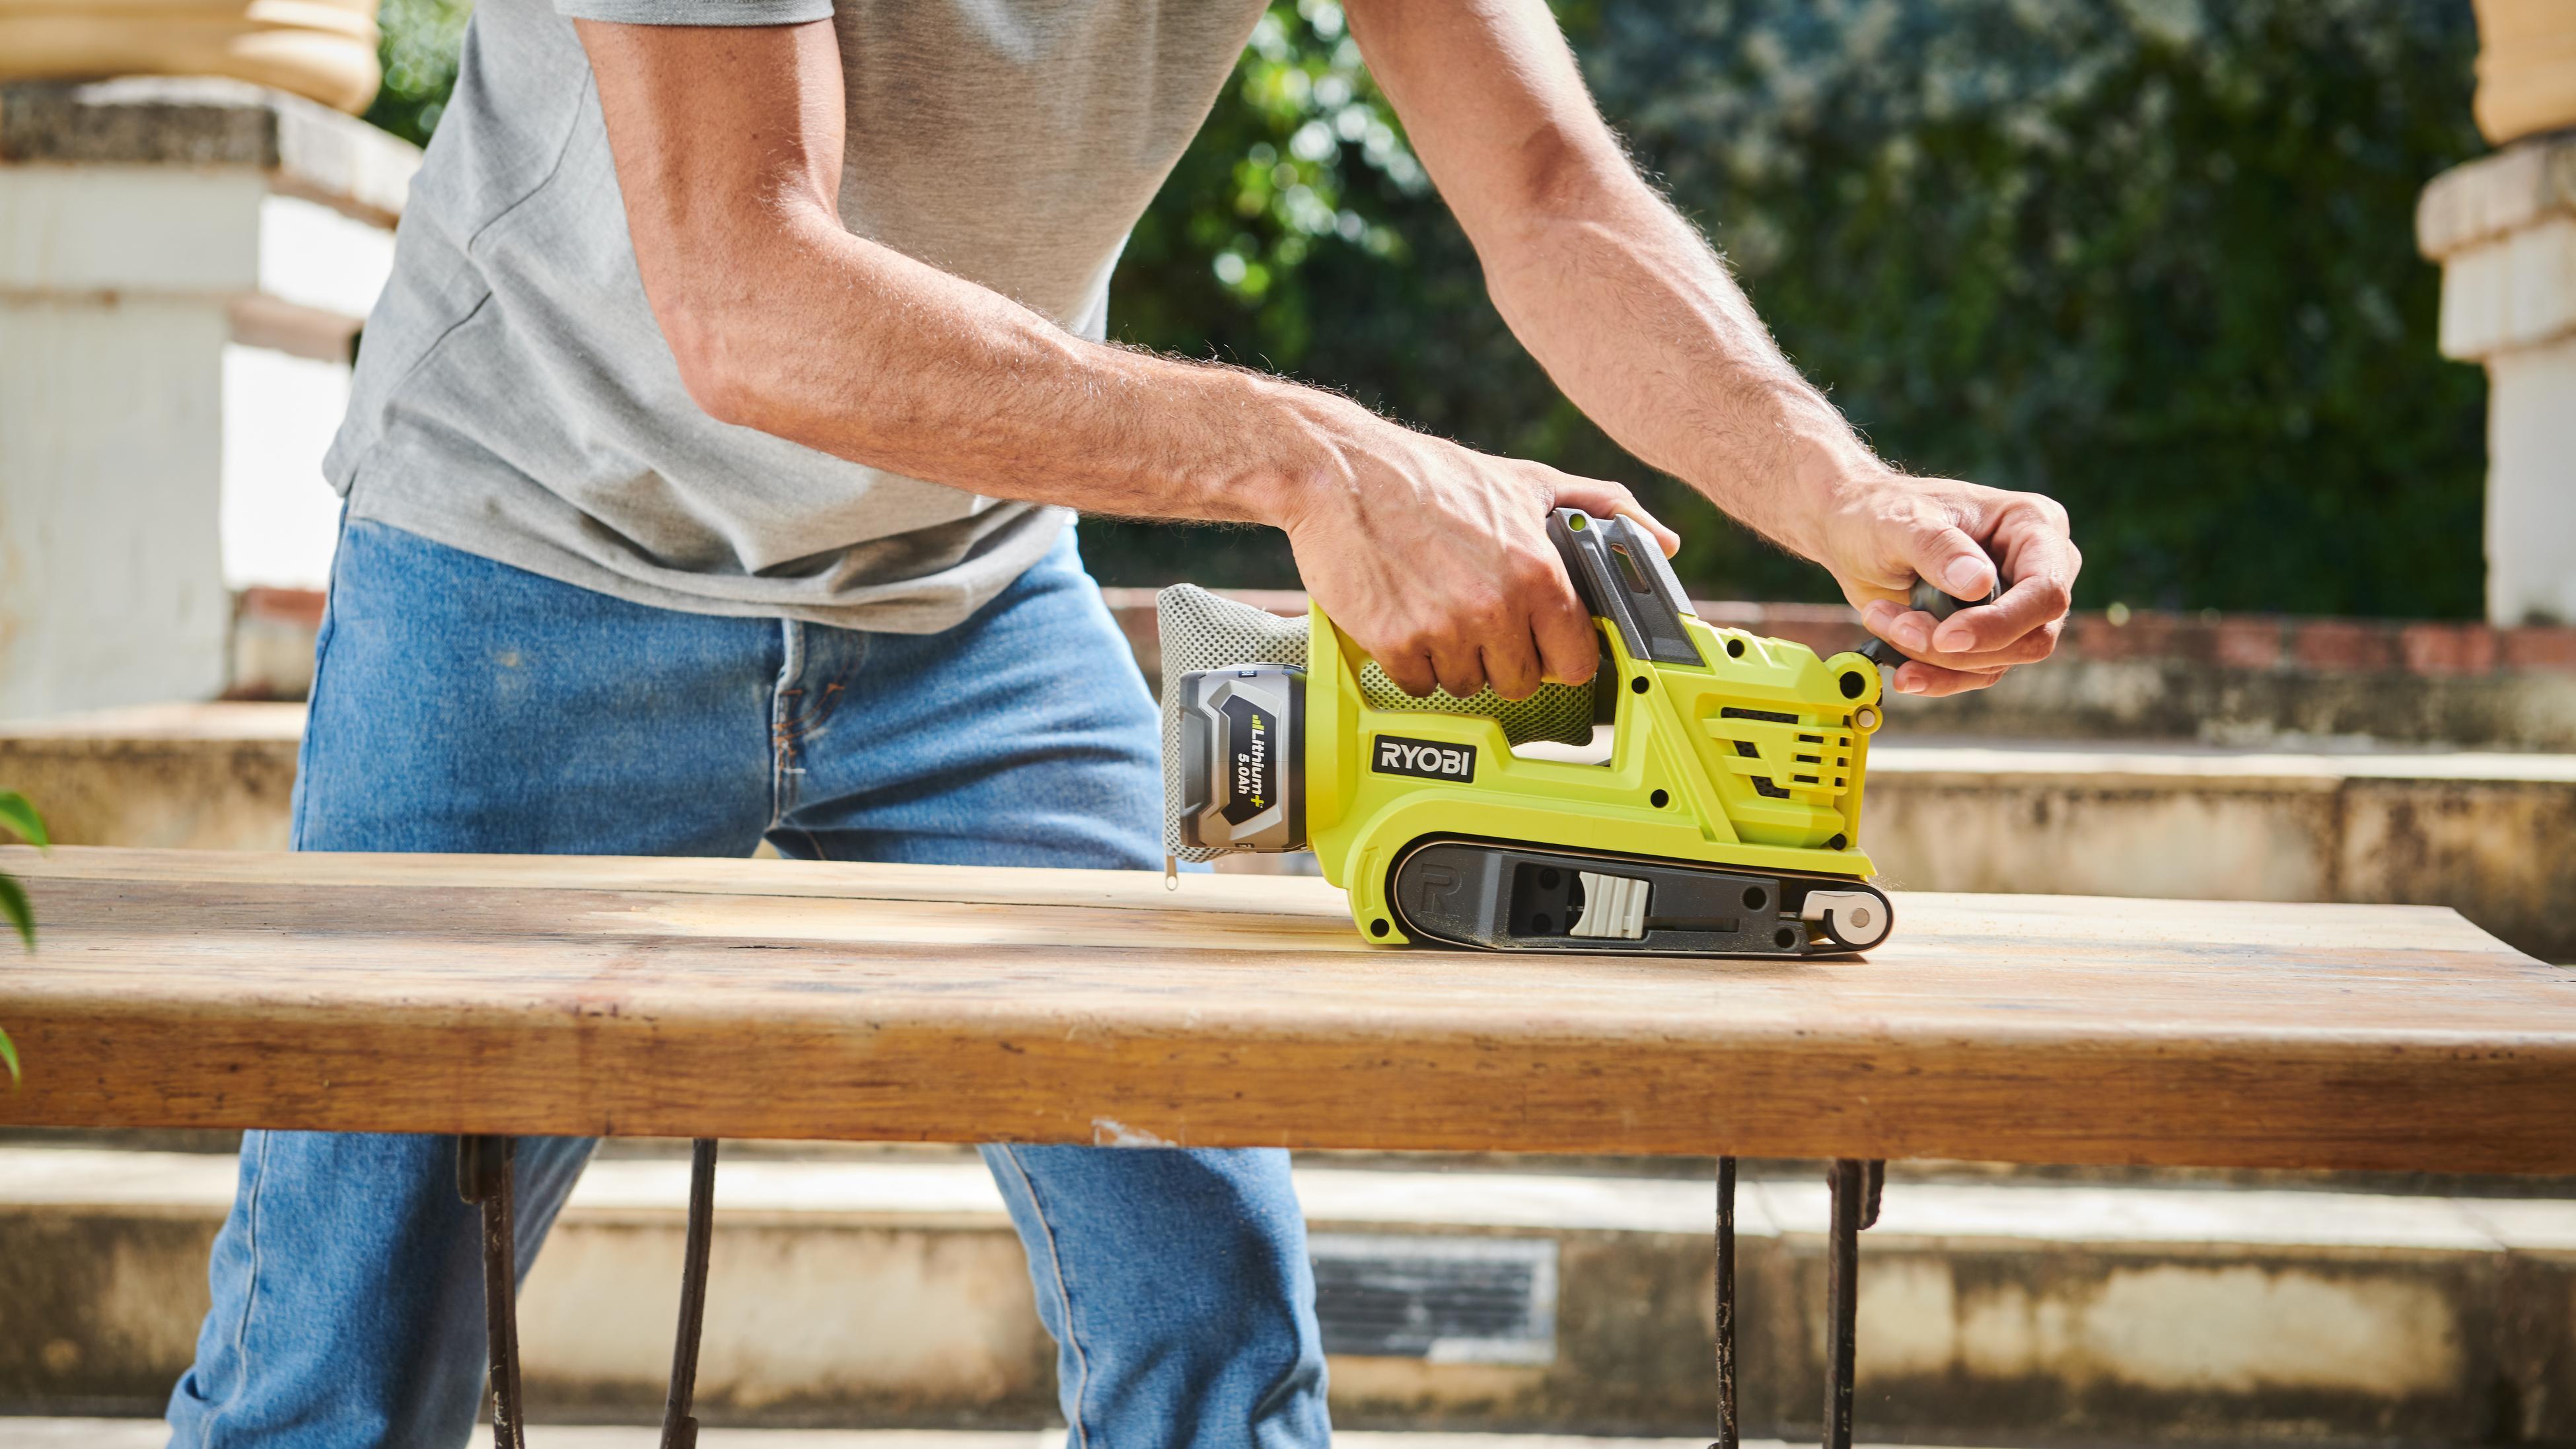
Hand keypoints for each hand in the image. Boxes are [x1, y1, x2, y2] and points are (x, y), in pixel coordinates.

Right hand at [1271, 398, 1678, 700]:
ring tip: (1436, 609)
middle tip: (1477, 618)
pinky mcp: (1396, 643)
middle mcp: (1497, 605)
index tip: (1539, 643)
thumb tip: (1664, 541)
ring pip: (1467, 686)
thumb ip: (1602, 509)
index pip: (1575, 661)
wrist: (1341, 471)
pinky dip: (1411, 663)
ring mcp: (1445, 628)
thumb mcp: (1528, 481)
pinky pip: (1418, 685)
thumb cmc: (1433, 476)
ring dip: (1454, 660)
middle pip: (1520, 681)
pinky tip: (1404, 618)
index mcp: (1539, 571)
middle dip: (1502, 658)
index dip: (1557, 655)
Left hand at [1807, 468, 2079, 696]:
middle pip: (2030, 636)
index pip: (2045, 589)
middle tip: (1898, 627)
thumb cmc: (1880, 512)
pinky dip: (1935, 676)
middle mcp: (2036, 568)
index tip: (1946, 637)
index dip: (2001, 622)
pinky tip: (1903, 670)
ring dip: (1936, 659)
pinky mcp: (1989, 636)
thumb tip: (1978, 584)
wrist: (1852, 532)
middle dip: (1960, 647)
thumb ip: (1937, 547)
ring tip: (1881, 621)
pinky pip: (1976, 673)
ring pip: (1999, 661)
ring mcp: (2016, 606)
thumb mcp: (1901, 521)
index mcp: (2034, 525)